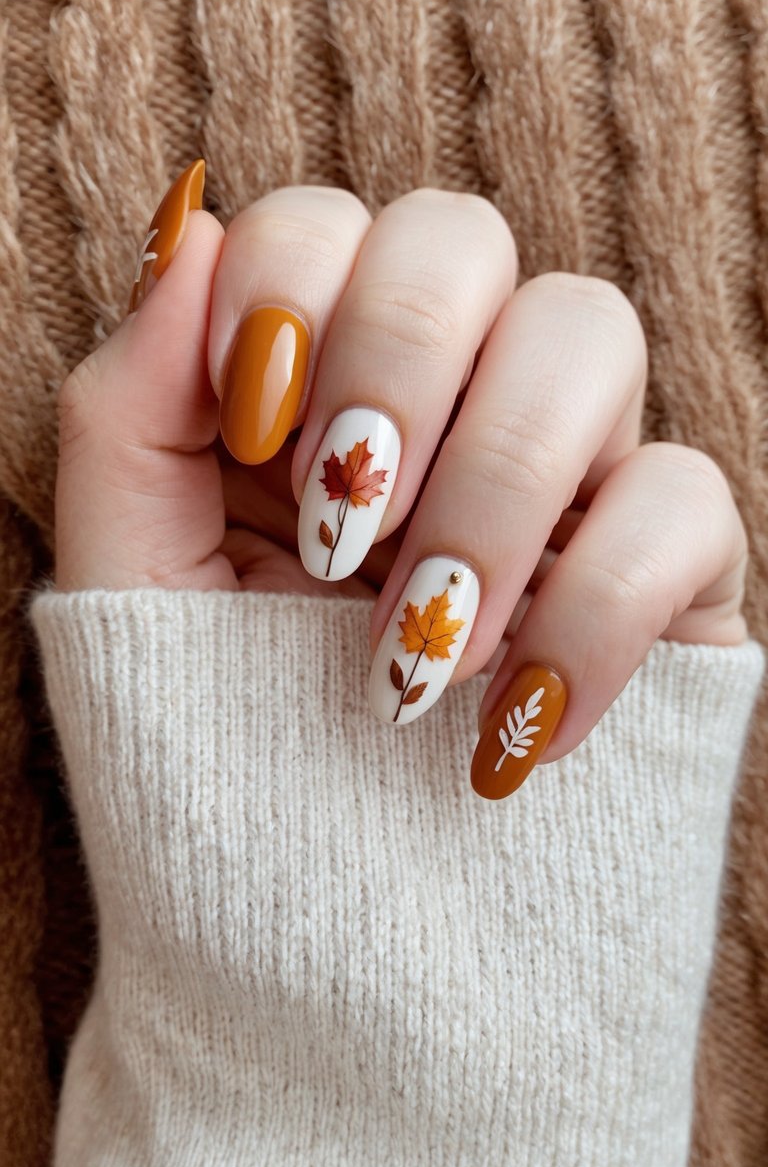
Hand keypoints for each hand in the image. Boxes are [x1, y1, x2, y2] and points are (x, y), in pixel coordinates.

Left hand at [54, 163, 748, 796]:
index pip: (323, 223)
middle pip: (461, 235)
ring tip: (418, 648)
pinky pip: (685, 500)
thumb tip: (186, 228)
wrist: (331, 943)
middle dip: (396, 363)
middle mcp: (444, 400)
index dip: (288, 294)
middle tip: (341, 532)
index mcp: (310, 387)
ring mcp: (562, 473)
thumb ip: (128, 407)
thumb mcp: (133, 589)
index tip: (255, 436)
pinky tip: (514, 725)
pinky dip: (591, 613)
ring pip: (590, 330)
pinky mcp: (664, 565)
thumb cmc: (221, 754)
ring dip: (490, 489)